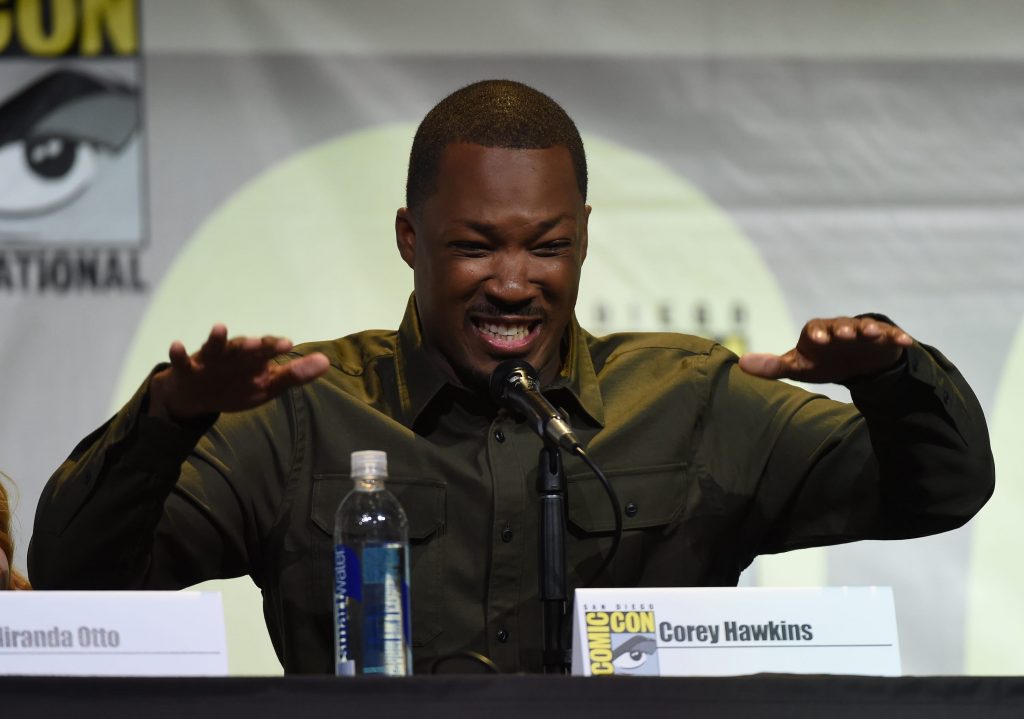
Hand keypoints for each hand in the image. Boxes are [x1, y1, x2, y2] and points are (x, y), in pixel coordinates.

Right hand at [148, 324, 329, 421]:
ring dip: (217, 339)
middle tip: (260, 343)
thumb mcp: (268, 385)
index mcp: (253, 359)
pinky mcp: (186, 369)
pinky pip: (181, 361)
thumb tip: (326, 361)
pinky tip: (175, 345)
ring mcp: (208, 360)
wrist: (195, 398)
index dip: (275, 347)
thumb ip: (294, 375)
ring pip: (214, 348)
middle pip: (243, 348)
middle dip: (251, 345)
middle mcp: (232, 354)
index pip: (266, 350)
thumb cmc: (237, 386)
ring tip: (220, 327)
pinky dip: (177, 353)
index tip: (287, 344)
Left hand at [738, 316, 912, 383]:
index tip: (816, 340)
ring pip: (866, 327)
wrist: (856, 362)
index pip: (814, 329)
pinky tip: (904, 341)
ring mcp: (864, 332)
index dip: (816, 333)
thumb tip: (741, 365)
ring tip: (874, 333)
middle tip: (843, 335)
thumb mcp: (799, 367)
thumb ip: (773, 367)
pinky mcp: (884, 339)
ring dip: (870, 329)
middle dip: (842, 328)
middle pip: (841, 325)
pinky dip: (897, 337)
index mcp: (818, 333)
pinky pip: (891, 335)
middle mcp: (841, 328)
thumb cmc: (822, 362)